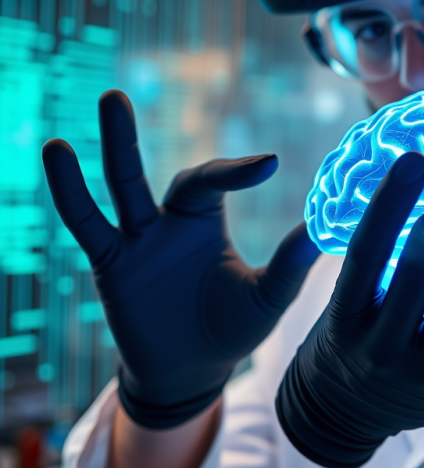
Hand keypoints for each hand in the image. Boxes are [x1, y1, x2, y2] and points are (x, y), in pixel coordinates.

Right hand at [42, 90, 318, 428]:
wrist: (192, 373)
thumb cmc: (232, 330)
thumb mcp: (267, 296)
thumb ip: (290, 264)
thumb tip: (322, 231)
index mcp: (205, 222)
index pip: (213, 180)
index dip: (237, 169)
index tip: (271, 163)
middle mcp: (168, 222)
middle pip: (155, 170)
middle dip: (136, 135)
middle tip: (119, 93)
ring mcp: (137, 242)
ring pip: (122, 186)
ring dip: (114, 145)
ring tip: (108, 100)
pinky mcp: (112, 265)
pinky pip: (89, 225)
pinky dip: (72, 192)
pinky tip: (57, 151)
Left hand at [276, 152, 423, 467]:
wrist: (338, 413)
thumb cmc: (420, 392)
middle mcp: (393, 351)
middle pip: (417, 277)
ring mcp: (355, 331)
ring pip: (369, 262)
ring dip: (391, 208)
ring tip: (414, 161)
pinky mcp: (330, 311)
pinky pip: (348, 261)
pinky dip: (366, 220)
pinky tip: (380, 185)